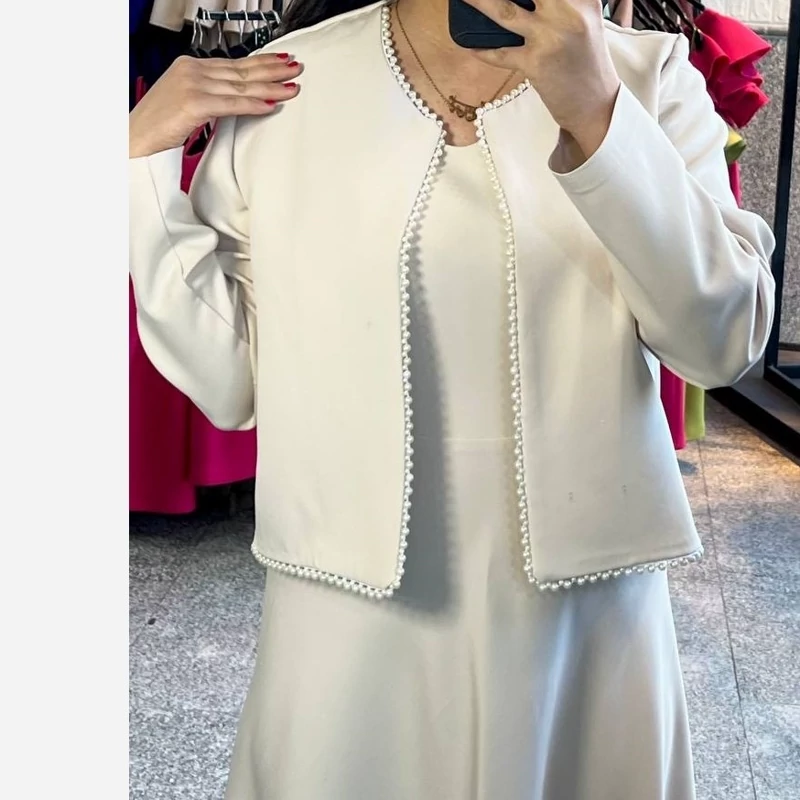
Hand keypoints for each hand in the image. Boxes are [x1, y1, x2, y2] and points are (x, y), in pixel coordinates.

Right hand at [129, 53, 302, 158]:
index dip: (260, 62)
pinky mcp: (194, 103)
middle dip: (271, 69)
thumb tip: (235, 99)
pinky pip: (231, 104)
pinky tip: (271, 104)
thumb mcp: (185, 103)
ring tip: (292, 87)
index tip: (280, 61)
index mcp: (189, 67)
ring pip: (240, 86)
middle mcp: (191, 70)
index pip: (233, 63)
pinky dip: (253, 104)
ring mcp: (192, 84)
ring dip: (270, 87)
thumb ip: (208, 96)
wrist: (134, 140)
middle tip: (296, 68)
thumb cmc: (158, 127)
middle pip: (241, 70)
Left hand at [462, 0, 620, 157]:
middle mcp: (568, 11)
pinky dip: (482, 49)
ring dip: (478, 2)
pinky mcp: (536, 64)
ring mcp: (550, 37)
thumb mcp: (586, 18)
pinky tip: (469, 44)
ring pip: (504, 11)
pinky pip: (499, 54)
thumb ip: (567, 0)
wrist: (596, 104)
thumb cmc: (587, 60)